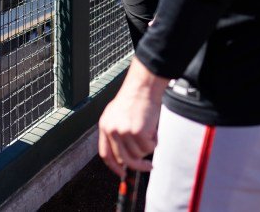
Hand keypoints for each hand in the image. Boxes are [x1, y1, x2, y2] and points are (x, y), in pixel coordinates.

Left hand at [97, 59, 164, 177]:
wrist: (143, 87)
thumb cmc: (134, 99)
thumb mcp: (117, 115)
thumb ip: (117, 133)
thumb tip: (123, 157)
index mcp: (104, 126)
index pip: (105, 154)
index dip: (114, 167)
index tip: (123, 173)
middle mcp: (111, 130)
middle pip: (124, 159)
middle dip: (138, 165)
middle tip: (148, 166)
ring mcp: (123, 132)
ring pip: (139, 154)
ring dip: (148, 146)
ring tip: (149, 130)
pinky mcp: (137, 132)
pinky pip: (149, 147)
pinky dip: (155, 141)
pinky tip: (153, 128)